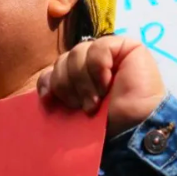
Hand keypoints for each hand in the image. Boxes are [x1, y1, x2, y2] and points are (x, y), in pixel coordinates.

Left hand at [37, 34, 164, 137]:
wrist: (133, 129)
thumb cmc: (106, 125)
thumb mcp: (74, 109)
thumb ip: (58, 93)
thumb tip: (43, 91)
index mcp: (79, 77)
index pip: (53, 69)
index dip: (48, 81)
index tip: (49, 98)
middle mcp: (92, 63)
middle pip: (64, 59)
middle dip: (68, 85)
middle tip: (83, 106)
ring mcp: (109, 52)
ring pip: (77, 53)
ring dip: (84, 81)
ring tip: (96, 101)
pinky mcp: (126, 46)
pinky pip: (99, 47)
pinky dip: (99, 67)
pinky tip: (107, 83)